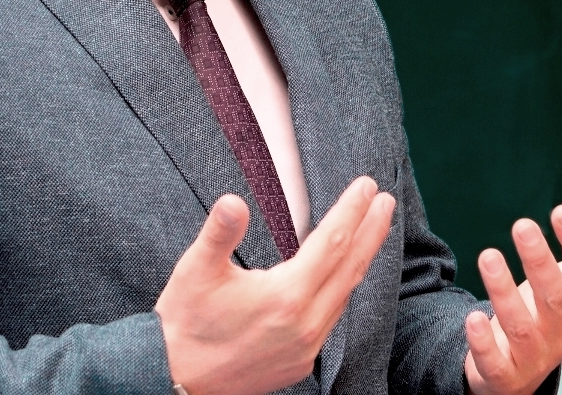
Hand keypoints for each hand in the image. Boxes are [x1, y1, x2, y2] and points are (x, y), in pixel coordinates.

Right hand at [155, 176, 394, 394]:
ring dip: (360, 259)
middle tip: (386, 202)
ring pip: (344, 295)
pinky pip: (332, 318)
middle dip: (371, 231)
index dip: (351, 210)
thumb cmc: (186, 321)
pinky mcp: (299, 362)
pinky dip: (343, 289)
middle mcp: (304, 324)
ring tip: (371, 233)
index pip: (332, 242)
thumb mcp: (196, 269)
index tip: (367, 186)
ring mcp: (305, 347)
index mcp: (284, 296)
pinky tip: (341, 277)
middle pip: (350, 268)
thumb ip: (220, 232)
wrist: (175, 378)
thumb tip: (234, 202)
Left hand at [464, 206, 561, 394]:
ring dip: (504, 292)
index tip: (561, 211)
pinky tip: (473, 318)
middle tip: (523, 226)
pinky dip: (484, 342)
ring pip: (521, 327)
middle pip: (554, 298)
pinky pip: (496, 363)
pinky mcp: (502, 373)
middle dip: (540, 263)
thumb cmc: (546, 317)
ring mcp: (532, 355)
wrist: (518, 372)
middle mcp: (558, 330)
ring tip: (488, 256)